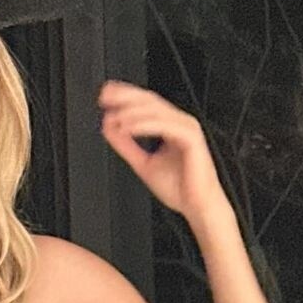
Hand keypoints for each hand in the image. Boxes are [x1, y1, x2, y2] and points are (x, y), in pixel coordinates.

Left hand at [98, 80, 226, 220]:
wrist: (197, 207)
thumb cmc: (180, 189)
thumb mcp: (143, 163)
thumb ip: (126, 146)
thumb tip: (109, 128)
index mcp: (171, 127)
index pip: (146, 104)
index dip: (125, 96)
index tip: (105, 97)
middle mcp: (180, 124)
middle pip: (150, 101)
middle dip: (126, 96)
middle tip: (106, 96)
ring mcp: (187, 128)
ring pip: (156, 111)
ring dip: (131, 112)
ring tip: (114, 118)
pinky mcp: (191, 137)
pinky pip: (164, 125)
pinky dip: (143, 125)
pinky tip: (128, 128)